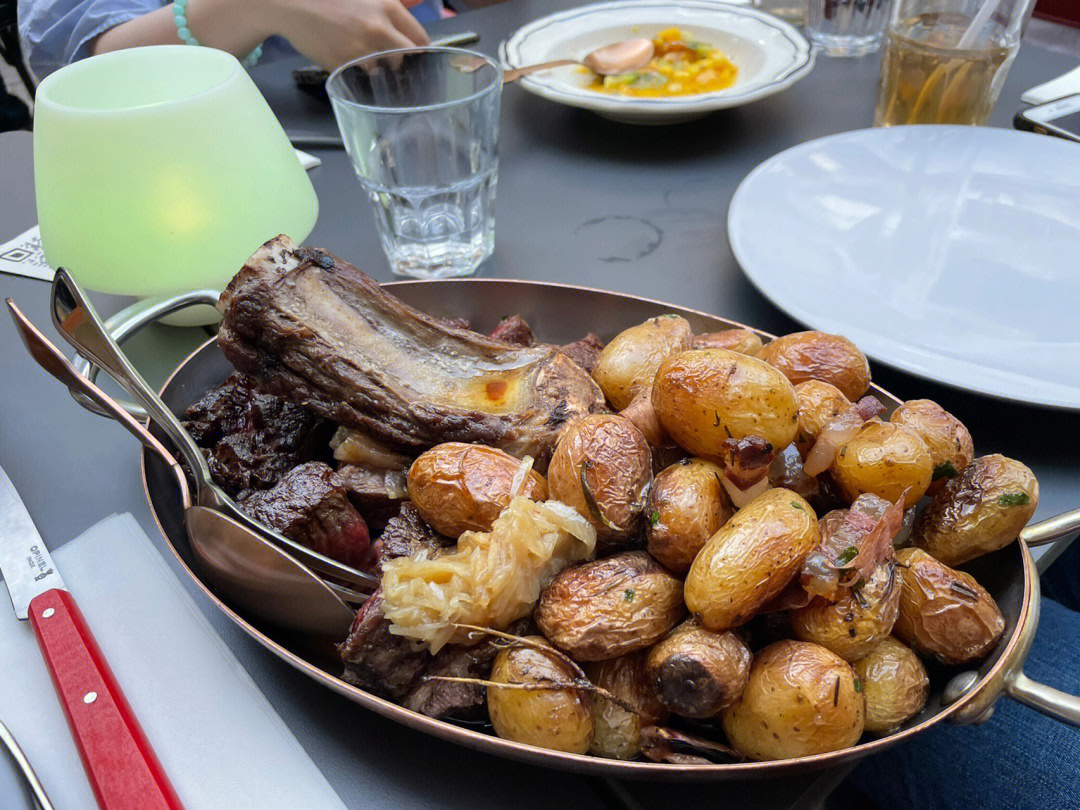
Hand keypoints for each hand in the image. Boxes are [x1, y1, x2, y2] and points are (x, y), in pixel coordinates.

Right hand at [271, 0, 430, 70]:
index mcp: (387, 7)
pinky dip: (358, 70)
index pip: (419, 37)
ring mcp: (361, 49)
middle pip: (405, 56)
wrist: (292, 5)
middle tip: (394, 60)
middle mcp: (378, 28)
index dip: (420, 48)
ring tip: (365, 57)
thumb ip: (399, 0)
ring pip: (382, 68)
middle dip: (401, 60)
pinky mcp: (344, 64)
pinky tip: (348, 58)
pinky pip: (360, 74)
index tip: (417, 53)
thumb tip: (420, 0)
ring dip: (378, 66)